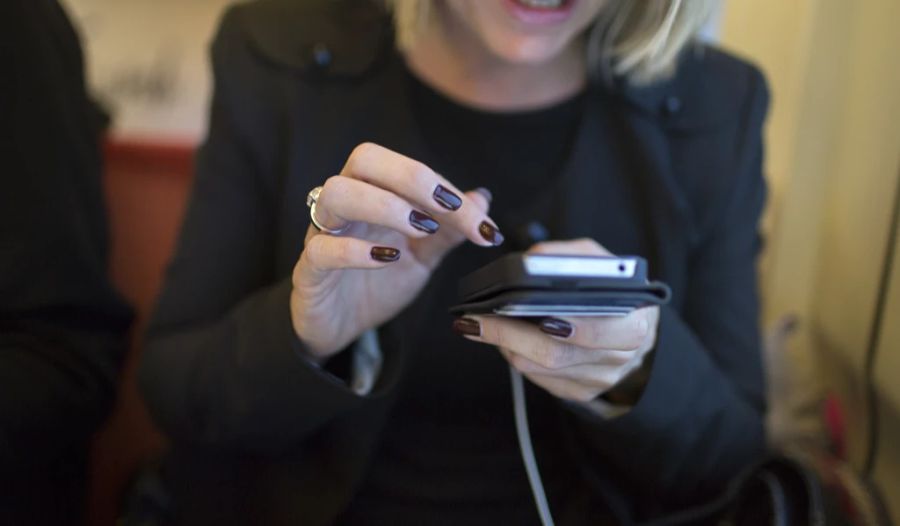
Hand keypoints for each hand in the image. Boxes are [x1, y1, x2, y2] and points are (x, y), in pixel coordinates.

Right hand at [291, 143, 501, 359]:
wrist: (341, 327)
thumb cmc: (377, 282)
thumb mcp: (422, 256)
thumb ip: (449, 230)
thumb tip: (482, 198)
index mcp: (373, 193)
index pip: (405, 168)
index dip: (444, 186)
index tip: (479, 217)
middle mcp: (346, 205)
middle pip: (364, 158)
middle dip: (411, 176)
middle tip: (447, 207)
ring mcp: (323, 234)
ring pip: (337, 193)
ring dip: (383, 205)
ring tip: (419, 229)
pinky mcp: (309, 271)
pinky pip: (321, 249)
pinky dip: (355, 250)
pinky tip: (387, 259)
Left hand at [453, 239, 658, 403]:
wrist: (634, 330)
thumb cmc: (614, 293)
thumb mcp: (603, 264)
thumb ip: (570, 257)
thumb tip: (532, 259)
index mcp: (633, 324)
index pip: (598, 332)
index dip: (565, 325)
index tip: (526, 311)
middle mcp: (617, 359)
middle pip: (554, 355)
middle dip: (508, 335)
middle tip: (474, 319)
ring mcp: (597, 380)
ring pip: (538, 369)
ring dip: (505, 345)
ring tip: (479, 324)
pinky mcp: (579, 392)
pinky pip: (538, 379)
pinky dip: (517, 356)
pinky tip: (504, 338)